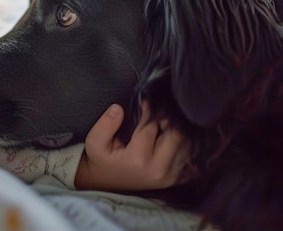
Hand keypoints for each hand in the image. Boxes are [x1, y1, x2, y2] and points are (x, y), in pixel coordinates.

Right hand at [74, 101, 188, 190]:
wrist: (105, 182)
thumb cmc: (101, 160)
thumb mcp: (94, 142)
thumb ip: (105, 124)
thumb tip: (118, 108)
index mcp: (138, 159)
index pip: (151, 126)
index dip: (148, 110)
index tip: (144, 101)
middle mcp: (158, 169)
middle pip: (175, 135)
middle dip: (167, 120)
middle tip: (157, 111)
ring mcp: (169, 176)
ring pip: (186, 145)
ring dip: (176, 130)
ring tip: (162, 123)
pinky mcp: (174, 179)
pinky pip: (188, 158)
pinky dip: (183, 145)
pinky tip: (171, 137)